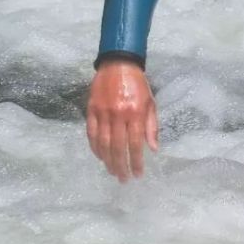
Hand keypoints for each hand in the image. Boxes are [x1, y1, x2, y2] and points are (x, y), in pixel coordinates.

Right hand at [86, 60, 158, 181]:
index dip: (136, 161)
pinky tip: (100, 157)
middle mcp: (118, 114)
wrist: (118, 64)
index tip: (138, 174)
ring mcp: (103, 113)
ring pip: (103, 143)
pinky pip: (92, 134)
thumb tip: (153, 149)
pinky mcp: (91, 111)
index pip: (135, 143)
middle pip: (118, 147)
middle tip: (124, 179)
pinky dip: (95, 148)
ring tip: (113, 171)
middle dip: (121, 166)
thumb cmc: (138, 84)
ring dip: (108, 160)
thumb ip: (151, 126)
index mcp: (135, 112)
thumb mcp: (151, 102)